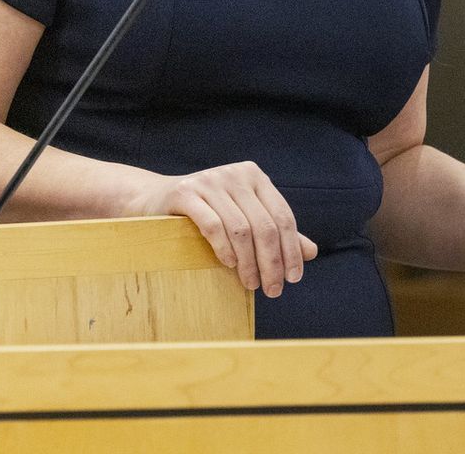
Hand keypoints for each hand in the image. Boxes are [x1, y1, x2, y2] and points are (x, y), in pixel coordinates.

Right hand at [129, 161, 317, 297]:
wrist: (153, 201)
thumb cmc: (205, 213)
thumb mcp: (243, 218)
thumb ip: (275, 233)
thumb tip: (311, 252)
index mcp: (254, 177)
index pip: (283, 217)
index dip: (291, 250)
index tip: (293, 278)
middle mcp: (235, 175)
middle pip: (265, 225)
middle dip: (272, 262)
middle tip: (272, 290)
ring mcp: (210, 181)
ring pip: (241, 228)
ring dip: (249, 262)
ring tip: (251, 284)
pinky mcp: (185, 192)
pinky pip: (214, 225)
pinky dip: (225, 249)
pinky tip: (229, 266)